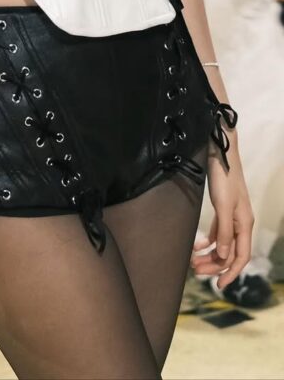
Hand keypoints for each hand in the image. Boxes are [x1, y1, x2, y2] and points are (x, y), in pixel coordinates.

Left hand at [191, 145, 253, 290]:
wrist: (219, 152)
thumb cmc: (223, 178)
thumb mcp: (223, 206)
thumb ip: (226, 232)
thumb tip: (226, 257)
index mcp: (244, 224)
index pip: (241, 256)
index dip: (231, 272)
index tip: (219, 285)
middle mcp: (240, 222)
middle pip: (230, 252)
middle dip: (214, 264)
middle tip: (195, 271)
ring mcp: (232, 215)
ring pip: (223, 243)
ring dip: (209, 254)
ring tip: (193, 262)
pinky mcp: (223, 208)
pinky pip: (218, 232)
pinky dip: (208, 240)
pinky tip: (197, 245)